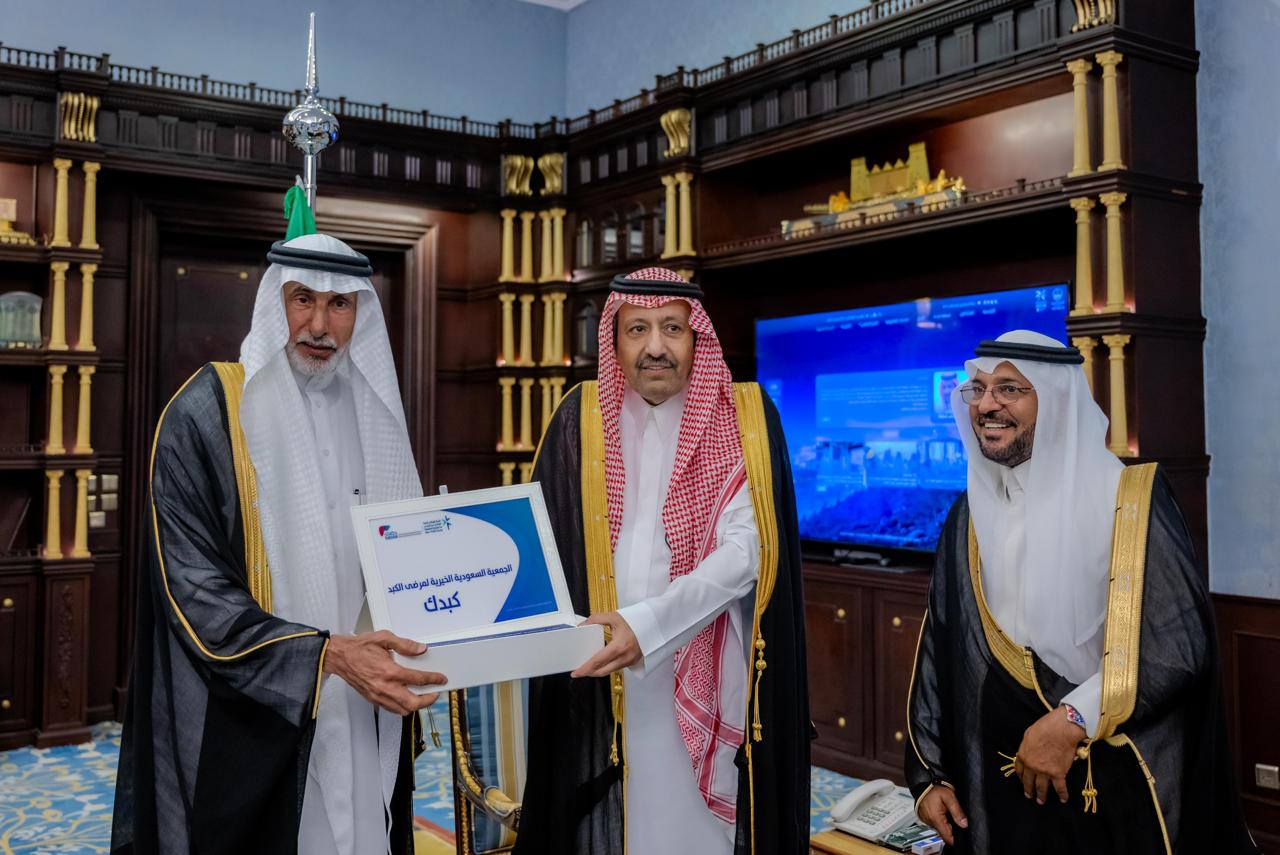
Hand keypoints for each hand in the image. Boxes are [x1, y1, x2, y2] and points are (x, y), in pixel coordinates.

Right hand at [323, 630, 446, 714]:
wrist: (339, 657)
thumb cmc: (358, 648)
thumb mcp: (384, 638)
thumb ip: (405, 644)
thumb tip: (421, 649)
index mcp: (389, 671)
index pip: (418, 679)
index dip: (433, 679)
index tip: (440, 679)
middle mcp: (384, 686)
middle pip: (412, 703)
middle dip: (428, 700)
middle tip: (434, 693)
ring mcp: (378, 695)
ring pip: (402, 710)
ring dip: (415, 706)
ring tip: (422, 697)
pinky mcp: (372, 699)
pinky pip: (391, 709)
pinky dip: (402, 707)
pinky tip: (406, 698)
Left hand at [570, 611, 640, 676]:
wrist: (653, 625)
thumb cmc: (635, 621)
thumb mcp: (614, 617)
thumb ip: (596, 619)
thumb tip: (583, 625)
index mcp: (619, 646)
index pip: (598, 661)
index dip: (585, 668)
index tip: (576, 672)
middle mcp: (624, 657)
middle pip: (602, 671)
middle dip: (588, 673)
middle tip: (578, 671)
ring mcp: (629, 661)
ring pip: (609, 671)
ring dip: (597, 671)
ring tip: (587, 667)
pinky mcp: (632, 662)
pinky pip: (616, 668)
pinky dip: (606, 667)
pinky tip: (601, 663)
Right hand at [916, 785, 967, 846]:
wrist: (922, 784)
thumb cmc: (935, 789)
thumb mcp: (950, 798)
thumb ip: (957, 812)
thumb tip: (964, 824)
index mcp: (936, 819)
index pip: (947, 837)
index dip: (955, 839)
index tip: (961, 835)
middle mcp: (929, 822)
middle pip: (944, 833)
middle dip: (951, 829)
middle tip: (954, 817)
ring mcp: (926, 820)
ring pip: (939, 828)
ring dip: (944, 824)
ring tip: (947, 812)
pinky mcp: (924, 818)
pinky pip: (934, 823)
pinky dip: (939, 820)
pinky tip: (941, 812)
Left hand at [1013, 707, 1086, 803]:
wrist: (1062, 729)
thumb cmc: (1045, 727)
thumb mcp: (1029, 734)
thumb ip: (1027, 746)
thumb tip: (1028, 751)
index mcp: (1023, 755)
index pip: (1020, 770)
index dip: (1021, 777)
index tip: (1023, 780)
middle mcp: (1032, 766)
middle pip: (1028, 781)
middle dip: (1028, 789)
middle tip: (1028, 795)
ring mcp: (1045, 771)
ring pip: (1041, 788)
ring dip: (1041, 796)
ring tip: (1040, 801)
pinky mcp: (1058, 774)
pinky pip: (1060, 788)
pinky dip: (1062, 795)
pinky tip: (1063, 799)